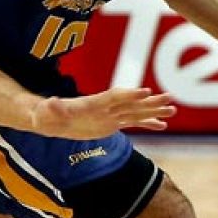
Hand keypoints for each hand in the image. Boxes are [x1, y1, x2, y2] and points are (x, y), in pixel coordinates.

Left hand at [27, 88, 175, 139]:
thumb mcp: (44, 114)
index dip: (129, 94)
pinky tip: (162, 125)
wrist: (48, 119)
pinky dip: (147, 123)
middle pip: (130, 102)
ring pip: (136, 112)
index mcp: (91, 104)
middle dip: (149, 101)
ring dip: (154, 111)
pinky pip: (132, 123)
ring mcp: (109, 115)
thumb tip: (49, 103)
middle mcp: (104, 108)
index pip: (113, 97)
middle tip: (170, 98)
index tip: (146, 92)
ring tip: (173, 110)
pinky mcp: (110, 123)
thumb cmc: (44, 116)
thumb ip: (50, 108)